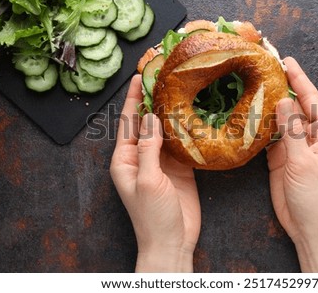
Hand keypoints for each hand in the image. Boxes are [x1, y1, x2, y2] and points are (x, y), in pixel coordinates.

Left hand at [110, 75, 200, 271]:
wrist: (172, 242)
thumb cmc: (152, 216)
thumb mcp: (147, 180)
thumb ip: (148, 148)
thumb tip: (151, 117)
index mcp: (125, 159)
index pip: (129, 122)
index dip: (134, 99)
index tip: (140, 76)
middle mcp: (141, 156)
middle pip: (147, 122)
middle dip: (154, 100)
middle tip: (164, 76)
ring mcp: (161, 161)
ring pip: (165, 130)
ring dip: (171, 112)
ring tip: (180, 89)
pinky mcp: (179, 167)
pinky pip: (181, 143)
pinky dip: (186, 129)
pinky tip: (193, 114)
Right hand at [267, 57, 317, 271]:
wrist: (308, 225)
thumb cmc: (315, 195)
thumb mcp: (303, 160)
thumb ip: (292, 130)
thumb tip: (284, 100)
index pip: (312, 99)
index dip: (299, 79)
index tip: (286, 60)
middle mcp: (311, 136)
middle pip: (295, 106)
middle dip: (281, 88)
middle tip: (263, 69)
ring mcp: (295, 146)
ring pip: (281, 120)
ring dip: (268, 106)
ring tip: (252, 86)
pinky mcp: (281, 157)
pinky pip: (271, 136)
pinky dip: (261, 126)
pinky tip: (249, 115)